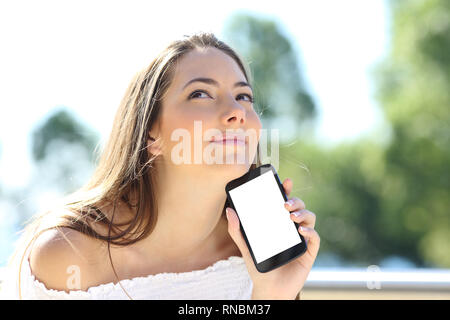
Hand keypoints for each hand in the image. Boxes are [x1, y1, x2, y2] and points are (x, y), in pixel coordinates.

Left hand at [226, 178, 319, 299]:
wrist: (269, 289)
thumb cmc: (259, 267)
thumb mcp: (246, 247)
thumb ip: (237, 230)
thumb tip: (230, 211)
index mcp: (279, 223)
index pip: (285, 202)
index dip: (286, 190)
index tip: (285, 182)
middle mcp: (292, 228)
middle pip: (299, 207)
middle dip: (295, 201)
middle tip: (285, 204)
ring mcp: (302, 239)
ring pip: (310, 218)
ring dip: (303, 213)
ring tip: (292, 216)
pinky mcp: (309, 252)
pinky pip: (315, 238)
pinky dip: (310, 231)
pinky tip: (301, 231)